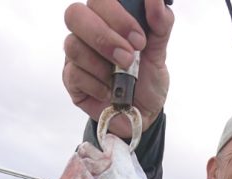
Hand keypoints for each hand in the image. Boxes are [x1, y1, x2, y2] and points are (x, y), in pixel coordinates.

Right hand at [63, 0, 173, 136]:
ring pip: (72, 46)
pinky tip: (110, 91)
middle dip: (104, 37)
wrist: (144, 114)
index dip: (117, 16)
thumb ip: (160, 24)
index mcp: (106, 18)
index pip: (98, 0)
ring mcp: (76, 57)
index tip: (140, 40)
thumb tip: (155, 0)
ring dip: (101, 64)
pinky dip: (97, 85)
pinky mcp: (71, 81)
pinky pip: (74, 75)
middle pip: (75, 15)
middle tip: (128, 59)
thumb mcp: (159, 51)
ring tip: (121, 78)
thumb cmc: (147, 79)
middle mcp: (86, 33)